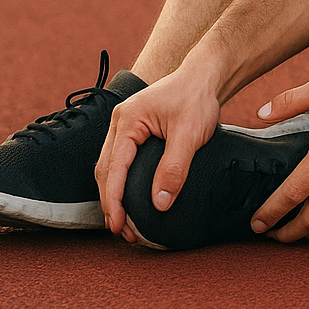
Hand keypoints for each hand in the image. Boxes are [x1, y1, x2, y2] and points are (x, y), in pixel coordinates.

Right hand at [94, 68, 220, 242]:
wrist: (203, 77)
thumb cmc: (196, 98)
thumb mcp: (189, 134)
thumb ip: (173, 168)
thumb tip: (159, 203)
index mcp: (127, 120)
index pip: (113, 168)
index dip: (113, 200)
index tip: (118, 225)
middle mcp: (119, 122)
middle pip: (105, 170)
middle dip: (110, 203)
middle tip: (122, 231)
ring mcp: (124, 126)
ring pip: (110, 167)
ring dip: (114, 195)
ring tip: (124, 222)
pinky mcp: (134, 132)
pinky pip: (120, 161)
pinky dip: (121, 183)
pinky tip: (130, 199)